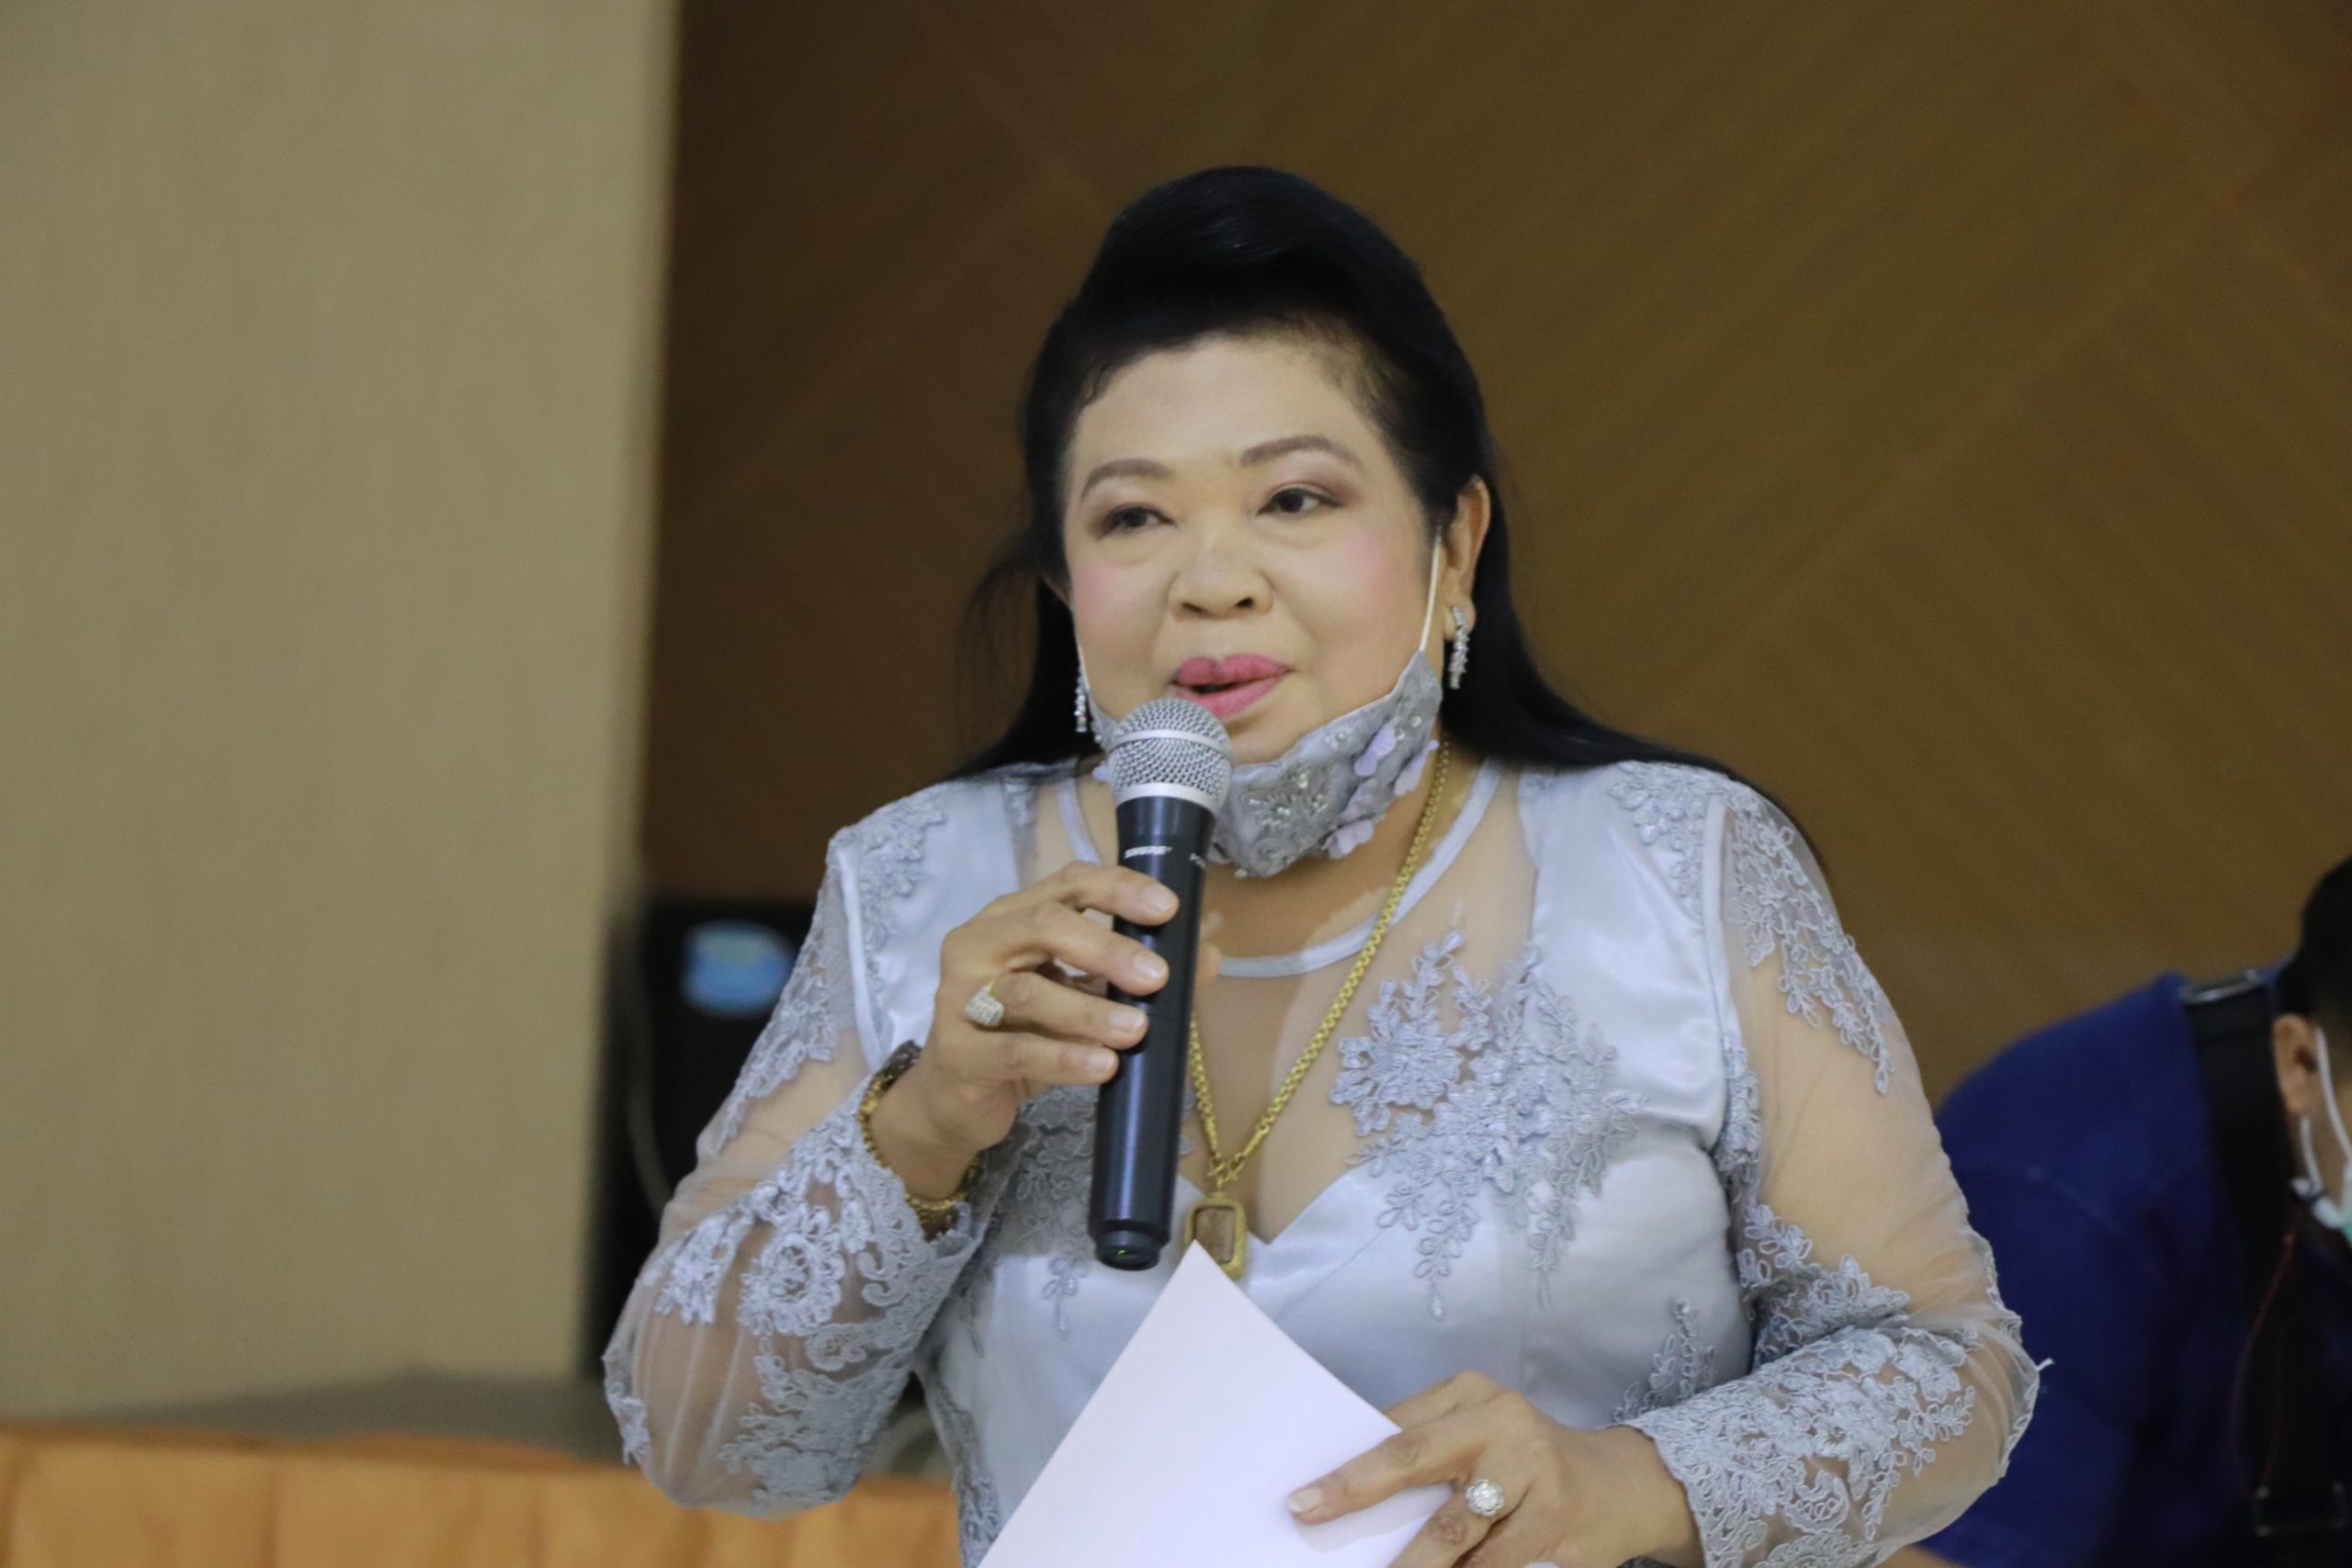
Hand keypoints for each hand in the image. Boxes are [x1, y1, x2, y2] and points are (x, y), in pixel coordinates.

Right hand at [877, 861, 1206, 1184]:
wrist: (957, 1099)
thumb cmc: (1023, 1034)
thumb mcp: (1081, 998)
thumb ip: (1133, 974)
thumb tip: (1207, 952)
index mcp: (1011, 916)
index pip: (1068, 884)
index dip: (1119, 889)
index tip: (1169, 909)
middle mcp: (979, 943)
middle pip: (1045, 925)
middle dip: (1108, 949)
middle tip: (1158, 978)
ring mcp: (960, 996)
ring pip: (1028, 992)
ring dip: (1090, 1010)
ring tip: (1137, 1030)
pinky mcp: (957, 1052)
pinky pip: (1015, 1051)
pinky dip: (1065, 1058)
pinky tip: (1104, 1067)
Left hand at [1285, 1371, 1701, 1567]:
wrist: (1624, 1484)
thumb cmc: (1529, 1464)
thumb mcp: (1481, 1440)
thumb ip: (1431, 1455)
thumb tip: (1354, 1494)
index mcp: (1469, 1393)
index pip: (1394, 1429)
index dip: (1346, 1466)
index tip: (1302, 1498)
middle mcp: (1499, 1418)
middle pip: (1412, 1458)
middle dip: (1356, 1492)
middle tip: (1311, 1515)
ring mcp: (1530, 1464)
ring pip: (1451, 1525)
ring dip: (1411, 1563)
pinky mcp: (1554, 1511)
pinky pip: (1493, 1560)